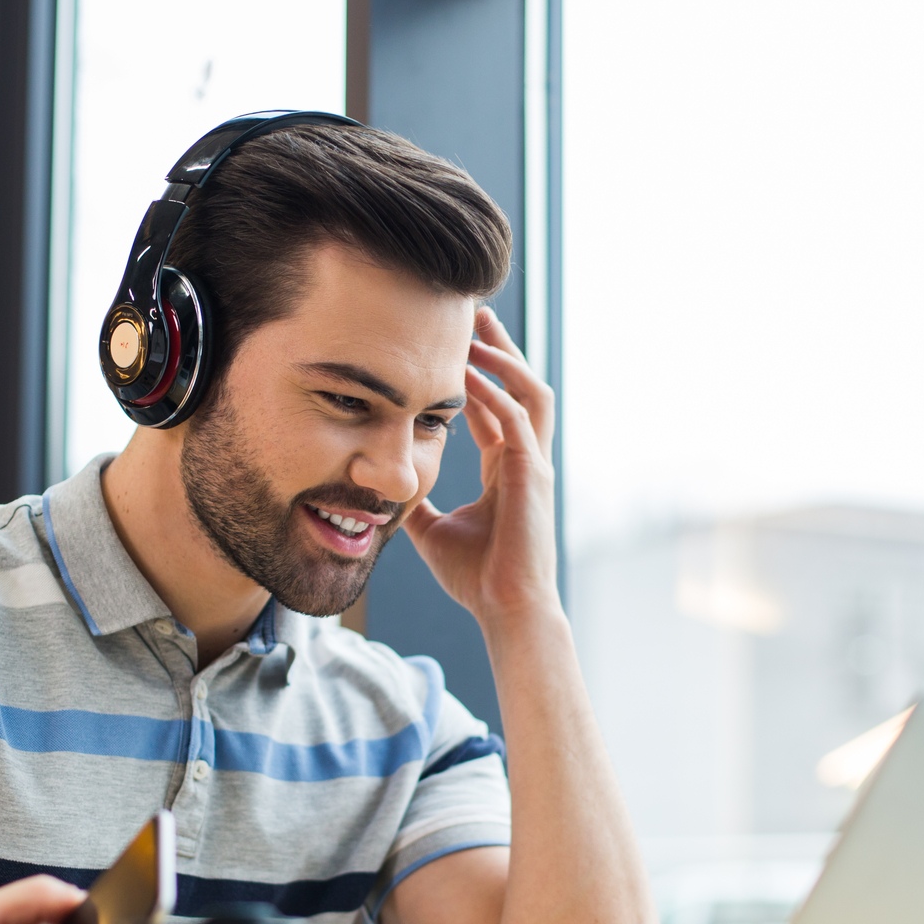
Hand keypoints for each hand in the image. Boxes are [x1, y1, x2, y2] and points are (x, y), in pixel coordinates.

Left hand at [404, 307, 561, 631]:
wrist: (504, 609)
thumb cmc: (476, 577)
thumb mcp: (433, 531)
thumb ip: (417, 505)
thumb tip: (389, 492)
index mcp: (507, 471)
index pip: (496, 409)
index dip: (479, 377)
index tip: (456, 347)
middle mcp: (526, 460)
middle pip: (520, 387)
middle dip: (500, 349)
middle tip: (476, 314)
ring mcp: (534, 465)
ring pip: (530, 393)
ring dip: (505, 359)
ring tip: (479, 330)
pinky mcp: (532, 474)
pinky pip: (515, 418)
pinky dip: (494, 391)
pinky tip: (468, 373)